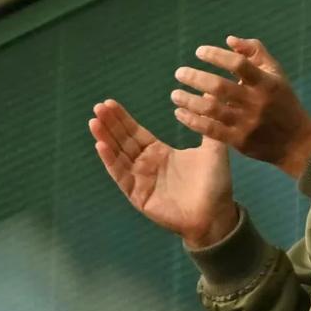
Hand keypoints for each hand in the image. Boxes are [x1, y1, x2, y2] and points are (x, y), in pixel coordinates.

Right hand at [89, 99, 238, 247]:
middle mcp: (147, 165)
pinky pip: (121, 175)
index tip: (110, 102)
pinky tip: (101, 145)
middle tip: (98, 106)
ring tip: (94, 121)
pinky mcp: (138, 195)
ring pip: (118, 156)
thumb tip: (212, 96)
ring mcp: (140, 180)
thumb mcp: (213, 149)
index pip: (136, 132)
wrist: (216, 214)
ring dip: (105, 138)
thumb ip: (208, 124)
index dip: (123, 118)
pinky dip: (110, 161)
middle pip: (123, 141)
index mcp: (160, 153)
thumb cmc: (215, 183)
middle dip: (110, 124)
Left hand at [170, 36, 310, 178]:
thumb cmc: (283, 102)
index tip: (199, 52)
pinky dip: (192, 120)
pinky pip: (210, 130)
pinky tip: (180, 112)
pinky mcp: (240, 141)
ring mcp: (247, 123)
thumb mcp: (276, 74)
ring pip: (211, 110)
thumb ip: (255, 53)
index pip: (238, 64)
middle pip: (219, 88)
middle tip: (179, 73)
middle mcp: (256, 103)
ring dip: (188, 100)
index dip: (216, 55)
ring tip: (175, 94)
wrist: (297, 142)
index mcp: (266, 83)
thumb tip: (229, 40)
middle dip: (195, 78)